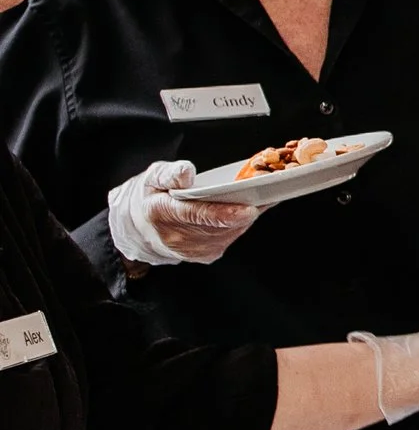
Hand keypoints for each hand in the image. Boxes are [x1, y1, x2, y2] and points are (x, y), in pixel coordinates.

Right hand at [108, 161, 259, 267]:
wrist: (141, 228)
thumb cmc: (151, 198)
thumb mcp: (153, 177)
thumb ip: (170, 174)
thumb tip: (187, 173)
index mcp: (163, 213)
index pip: (197, 215)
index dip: (225, 214)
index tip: (249, 209)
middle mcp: (177, 236)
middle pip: (221, 225)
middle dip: (246, 208)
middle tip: (267, 188)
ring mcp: (193, 250)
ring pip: (231, 232)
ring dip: (247, 214)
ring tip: (261, 193)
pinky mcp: (205, 255)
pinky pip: (231, 237)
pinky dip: (241, 222)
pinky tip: (247, 208)